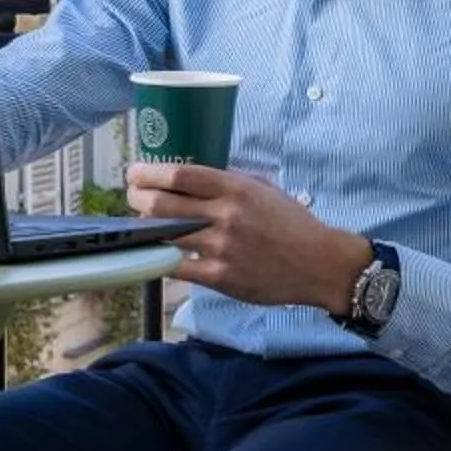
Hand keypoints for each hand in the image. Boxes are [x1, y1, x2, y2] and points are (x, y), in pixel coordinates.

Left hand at [123, 162, 373, 313]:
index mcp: (236, 188)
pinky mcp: (220, 277)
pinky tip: (158, 254)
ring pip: (167, 237)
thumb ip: (230, 181)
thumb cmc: (292, 224)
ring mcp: (221, 248)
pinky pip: (179, 268)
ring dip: (148, 231)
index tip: (135, 173)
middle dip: (138, 199)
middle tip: (132, 197)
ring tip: (143, 225)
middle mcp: (226, 216)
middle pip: (163, 205)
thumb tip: (192, 178)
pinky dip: (164, 259)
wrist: (318, 264)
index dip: (150, 173)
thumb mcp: (264, 189)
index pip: (181, 175)